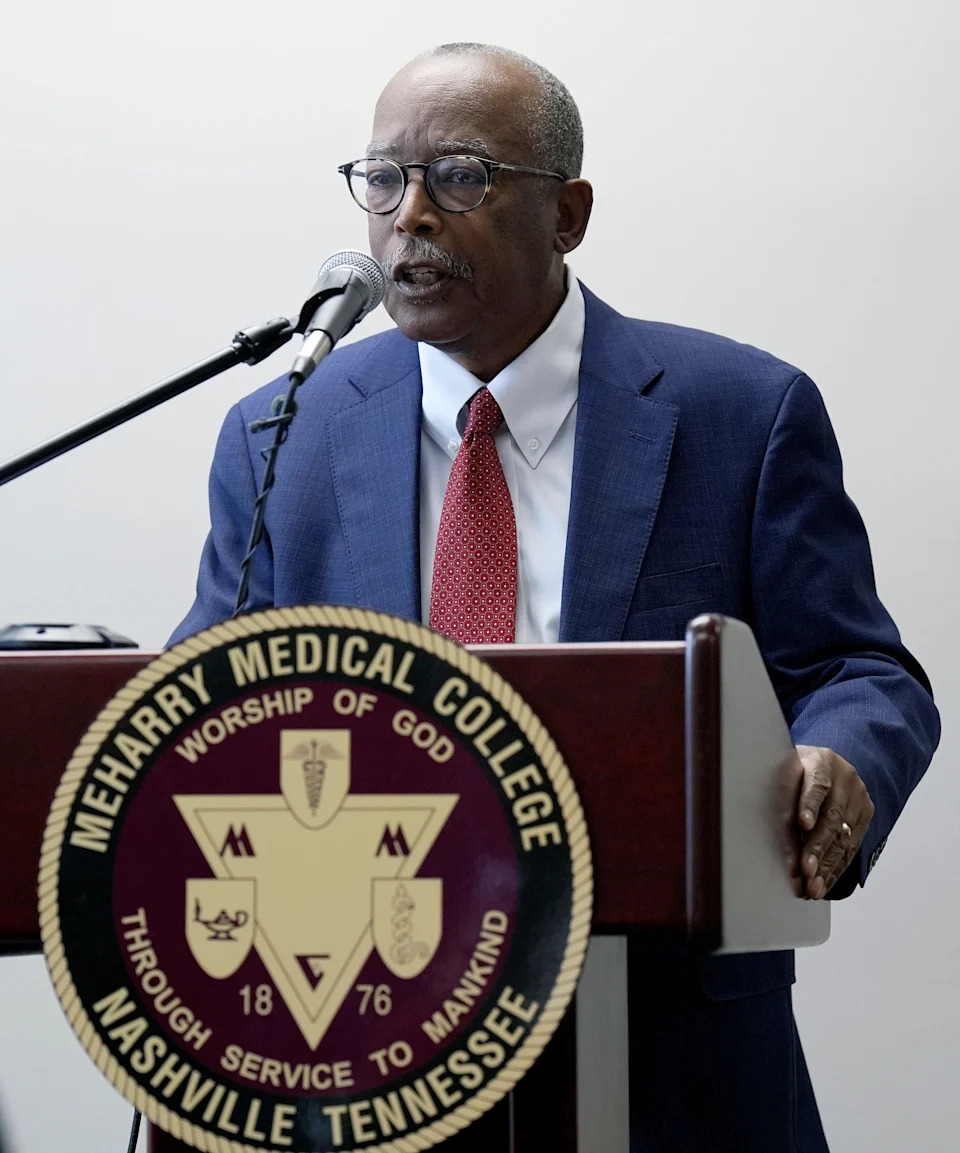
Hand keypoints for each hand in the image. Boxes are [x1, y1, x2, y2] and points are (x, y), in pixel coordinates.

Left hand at [795, 745, 873, 898]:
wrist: (828, 763)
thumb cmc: (796, 769)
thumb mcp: (786, 769)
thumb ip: (781, 792)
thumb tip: (766, 828)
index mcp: (822, 762)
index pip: (816, 784)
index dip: (809, 805)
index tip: (802, 824)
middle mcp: (846, 779)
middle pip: (831, 817)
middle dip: (818, 848)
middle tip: (805, 871)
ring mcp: (859, 798)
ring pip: (844, 837)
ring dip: (827, 867)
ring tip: (812, 887)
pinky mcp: (866, 815)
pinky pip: (851, 848)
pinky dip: (835, 869)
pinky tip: (822, 884)